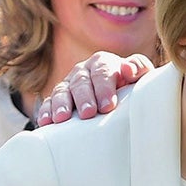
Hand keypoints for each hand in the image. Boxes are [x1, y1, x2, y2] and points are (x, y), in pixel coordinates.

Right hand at [34, 51, 153, 124]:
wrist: (116, 94)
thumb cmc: (129, 86)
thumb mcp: (139, 76)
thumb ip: (138, 68)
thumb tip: (128, 70)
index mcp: (103, 63)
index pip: (102, 71)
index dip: (104, 88)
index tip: (108, 106)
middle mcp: (83, 70)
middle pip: (81, 81)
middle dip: (84, 97)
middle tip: (88, 113)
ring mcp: (68, 84)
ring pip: (62, 90)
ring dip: (61, 104)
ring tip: (62, 118)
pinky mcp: (57, 98)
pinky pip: (49, 102)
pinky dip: (46, 111)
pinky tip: (46, 122)